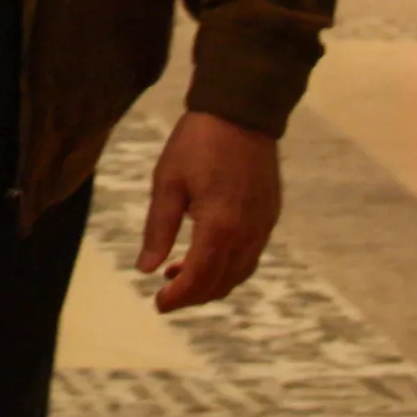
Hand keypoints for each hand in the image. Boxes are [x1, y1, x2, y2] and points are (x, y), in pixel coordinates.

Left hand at [138, 109, 280, 313]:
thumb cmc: (198, 142)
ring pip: (239, 273)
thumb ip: (158, 229)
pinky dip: (229, 266)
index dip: (177, 297)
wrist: (241, 111)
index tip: (158, 304)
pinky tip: (206, 255)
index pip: (198, 278)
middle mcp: (247, 232)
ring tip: (179, 275)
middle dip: (193, 296)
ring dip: (211, 283)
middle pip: (221, 283)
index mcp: (220, 226)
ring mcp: (263, 225)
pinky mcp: (269, 216)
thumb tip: (147, 269)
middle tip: (166, 296)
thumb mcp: (167, 182)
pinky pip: (251, 255)